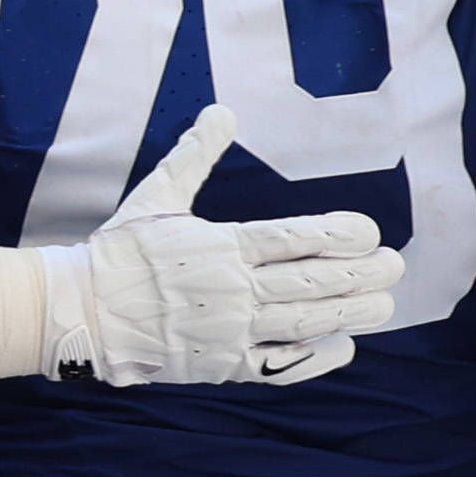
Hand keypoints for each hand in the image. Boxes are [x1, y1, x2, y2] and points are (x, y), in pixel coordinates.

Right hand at [44, 106, 405, 385]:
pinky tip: (343, 347)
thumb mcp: (156, 196)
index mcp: (219, 246)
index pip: (291, 239)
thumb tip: (222, 110)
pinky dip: (312, 359)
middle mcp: (230, 290)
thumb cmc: (120, 252)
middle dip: (358, 275)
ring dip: (348, 314)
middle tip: (395, 266)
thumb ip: (196, 156)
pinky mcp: (221, 365)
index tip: (370, 233)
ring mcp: (228, 332)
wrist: (80, 313)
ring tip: (385, 305)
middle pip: (308, 283)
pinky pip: (277, 366)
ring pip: (301, 324)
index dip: (335, 236)